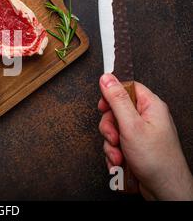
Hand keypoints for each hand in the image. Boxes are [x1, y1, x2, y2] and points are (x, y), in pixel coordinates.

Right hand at [98, 73, 192, 199]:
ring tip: (120, 156)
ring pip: (113, 131)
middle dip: (109, 128)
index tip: (103, 106)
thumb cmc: (156, 159)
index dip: (111, 95)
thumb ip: (117, 100)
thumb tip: (107, 78)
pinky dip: (114, 156)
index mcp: (150, 106)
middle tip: (114, 138)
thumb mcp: (131, 125)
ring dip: (110, 146)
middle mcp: (146, 119)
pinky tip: (121, 164)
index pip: (127, 88)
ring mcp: (140, 135)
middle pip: (115, 111)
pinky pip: (115, 146)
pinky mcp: (134, 148)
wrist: (164, 190)